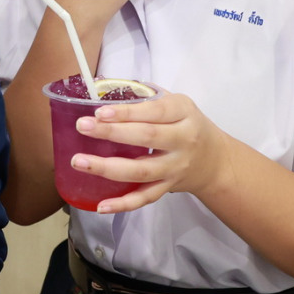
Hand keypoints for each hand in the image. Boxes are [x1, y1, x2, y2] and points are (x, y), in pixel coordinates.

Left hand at [70, 92, 235, 213]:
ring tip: (79, 162)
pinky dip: (123, 204)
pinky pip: (145, 198)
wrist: (214, 160)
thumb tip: (104, 89)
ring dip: (107, 168)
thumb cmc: (187, 125)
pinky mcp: (168, 188)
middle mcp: (183, 141)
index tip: (100, 111)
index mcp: (184, 113)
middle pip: (146, 137)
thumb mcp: (177, 104)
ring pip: (141, 171)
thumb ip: (146, 97)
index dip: (127, 112)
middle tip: (82, 127)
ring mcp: (175, 168)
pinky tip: (101, 205)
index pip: (155, 111)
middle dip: (112, 132)